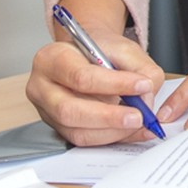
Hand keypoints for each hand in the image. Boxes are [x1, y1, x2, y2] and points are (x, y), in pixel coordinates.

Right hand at [24, 0, 165, 146]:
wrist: (87, 56)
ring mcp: (47, 111)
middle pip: (70, 110)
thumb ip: (140, 68)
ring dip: (111, 131)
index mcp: (51, 59)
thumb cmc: (99, 50)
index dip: (113, 84)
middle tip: (138, 116)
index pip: (80, 76)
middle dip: (109, 116)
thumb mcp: (123, 47)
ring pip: (76, 131)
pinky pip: (83, 139)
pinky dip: (109, 137)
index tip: (142, 85)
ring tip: (137, 123)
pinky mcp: (58, 128)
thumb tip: (146, 96)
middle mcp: (41, 87)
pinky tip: (129, 130)